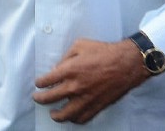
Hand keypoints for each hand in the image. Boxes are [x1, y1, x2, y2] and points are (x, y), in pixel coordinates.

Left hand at [33, 38, 147, 123]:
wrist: (127, 63)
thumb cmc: (104, 51)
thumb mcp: (80, 45)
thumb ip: (66, 57)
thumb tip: (57, 68)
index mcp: (70, 70)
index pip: (46, 81)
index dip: (39, 83)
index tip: (38, 83)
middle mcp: (75, 87)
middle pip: (50, 98)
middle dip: (40, 99)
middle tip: (37, 98)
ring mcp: (86, 99)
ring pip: (66, 114)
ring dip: (56, 115)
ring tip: (52, 113)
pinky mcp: (97, 106)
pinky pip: (83, 118)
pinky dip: (75, 120)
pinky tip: (71, 117)